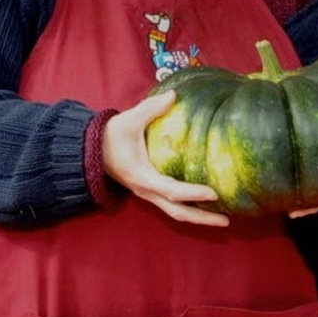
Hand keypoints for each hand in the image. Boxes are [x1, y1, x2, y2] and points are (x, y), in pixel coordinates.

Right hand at [103, 90, 228, 226]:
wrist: (91, 151)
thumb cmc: (110, 136)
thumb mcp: (129, 120)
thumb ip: (150, 108)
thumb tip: (173, 95)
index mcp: (142, 177)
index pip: (171, 190)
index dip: (192, 193)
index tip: (213, 193)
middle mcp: (147, 191)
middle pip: (177, 212)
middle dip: (201, 218)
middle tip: (226, 221)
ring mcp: (148, 194)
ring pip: (175, 212)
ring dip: (198, 218)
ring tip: (222, 219)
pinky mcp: (151, 192)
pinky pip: (172, 205)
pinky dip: (190, 208)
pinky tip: (207, 205)